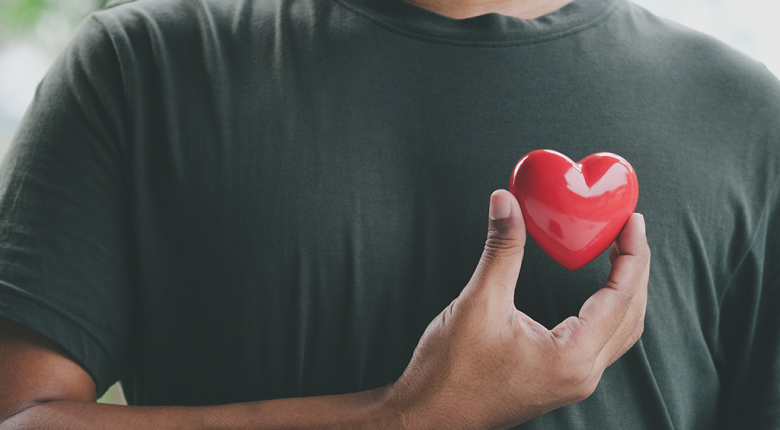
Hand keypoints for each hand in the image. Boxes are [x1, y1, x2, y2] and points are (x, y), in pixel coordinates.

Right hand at [379, 190, 650, 429]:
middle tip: (629, 229)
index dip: (631, 254)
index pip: (620, 298)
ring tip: (618, 254)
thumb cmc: (450, 372)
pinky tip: (595, 292)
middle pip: (631, 315)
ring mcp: (572, 382)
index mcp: (571, 358)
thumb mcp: (478, 303)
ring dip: (625, 292)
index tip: (632, 221)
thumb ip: (501, 250)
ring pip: (620, 332)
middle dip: (635, 269)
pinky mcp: (559, 382)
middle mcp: (581, 375)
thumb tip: (505, 202)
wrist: (428, 416)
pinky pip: (601, 343)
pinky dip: (607, 311)